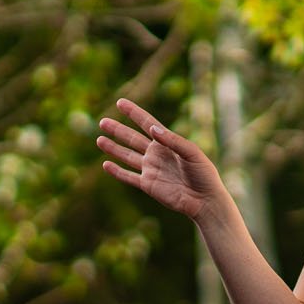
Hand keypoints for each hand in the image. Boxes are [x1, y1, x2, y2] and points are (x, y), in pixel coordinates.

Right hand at [97, 99, 231, 222]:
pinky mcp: (148, 185)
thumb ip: (172, 140)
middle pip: (133, 139)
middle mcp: (157, 154)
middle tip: (103, 122)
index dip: (134, 113)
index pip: (147, 123)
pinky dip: (117, 172)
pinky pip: (129, 177)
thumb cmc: (204, 174)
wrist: (205, 200)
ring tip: (99, 139)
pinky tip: (105, 165)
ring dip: (113, 148)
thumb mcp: (191, 153)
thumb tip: (151, 128)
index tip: (121, 102)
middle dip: (118, 130)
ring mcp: (151, 170)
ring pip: (127, 156)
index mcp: (168, 142)